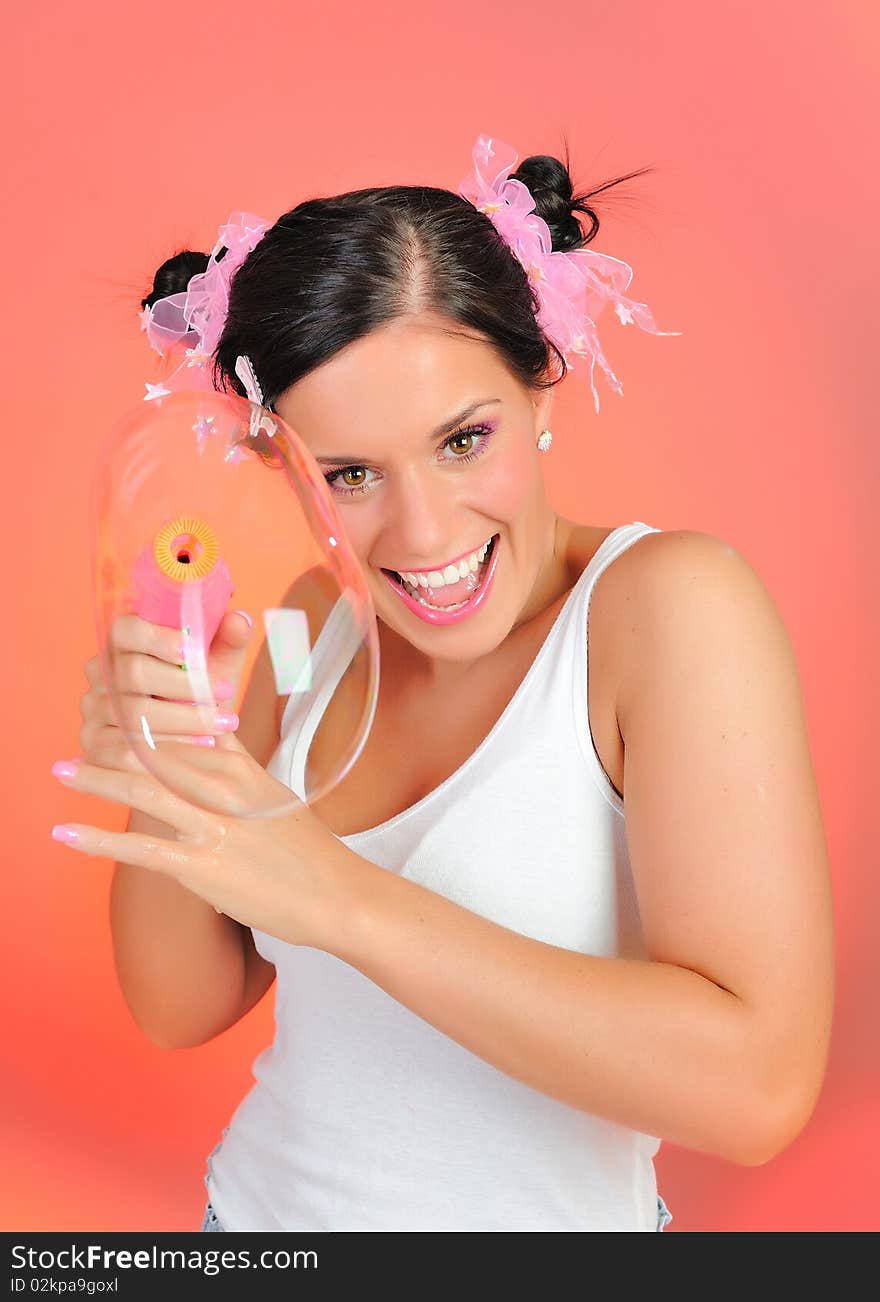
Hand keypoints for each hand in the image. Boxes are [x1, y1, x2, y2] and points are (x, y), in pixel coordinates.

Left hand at [50, 727, 347, 949]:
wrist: (338, 896)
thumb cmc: (310, 851)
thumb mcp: (277, 797)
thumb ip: (240, 768)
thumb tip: (214, 739)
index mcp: (244, 768)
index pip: (188, 729)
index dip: (147, 716)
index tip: (116, 703)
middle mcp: (226, 790)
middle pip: (158, 752)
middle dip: (112, 739)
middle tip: (78, 727)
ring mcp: (213, 827)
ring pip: (143, 791)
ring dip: (96, 779)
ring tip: (61, 770)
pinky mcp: (203, 867)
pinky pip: (141, 849)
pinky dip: (99, 841)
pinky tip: (66, 834)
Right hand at [79, 609, 254, 756]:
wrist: (189, 739)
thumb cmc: (200, 693)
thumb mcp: (217, 666)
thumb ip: (228, 640)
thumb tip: (239, 621)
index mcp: (123, 642)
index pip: (126, 629)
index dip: (158, 638)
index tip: (195, 651)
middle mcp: (101, 672)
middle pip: (134, 673)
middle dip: (184, 684)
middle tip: (226, 692)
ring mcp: (93, 708)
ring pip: (134, 714)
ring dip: (184, 720)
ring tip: (222, 724)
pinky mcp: (94, 744)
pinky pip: (127, 750)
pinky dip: (169, 748)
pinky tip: (200, 747)